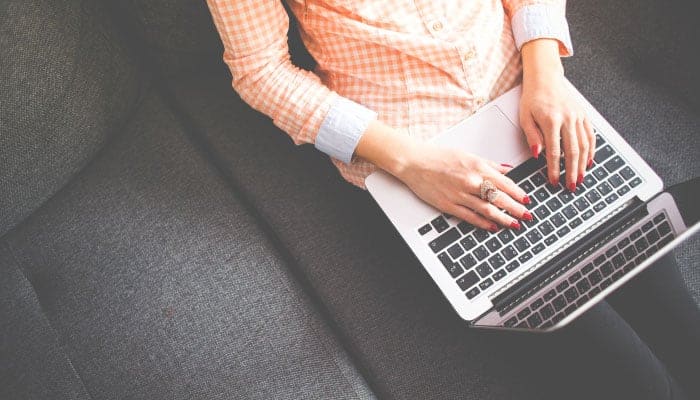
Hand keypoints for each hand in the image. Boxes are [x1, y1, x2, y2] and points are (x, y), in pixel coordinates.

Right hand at [394, 143, 531, 230]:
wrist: (415, 163)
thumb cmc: (438, 157)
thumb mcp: (467, 155)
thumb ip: (489, 164)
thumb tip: (506, 169)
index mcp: (477, 167)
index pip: (505, 183)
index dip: (518, 193)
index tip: (527, 200)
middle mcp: (471, 181)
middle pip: (500, 198)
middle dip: (516, 209)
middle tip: (527, 216)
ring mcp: (460, 195)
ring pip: (488, 209)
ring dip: (504, 218)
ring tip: (515, 224)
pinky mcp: (449, 205)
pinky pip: (470, 217)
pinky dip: (484, 223)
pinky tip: (493, 227)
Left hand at [520, 39, 594, 190]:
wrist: (545, 79)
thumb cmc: (533, 98)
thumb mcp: (525, 117)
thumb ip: (532, 136)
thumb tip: (537, 155)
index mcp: (551, 120)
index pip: (554, 151)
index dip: (554, 169)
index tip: (553, 181)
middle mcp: (568, 118)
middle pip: (572, 151)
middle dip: (572, 171)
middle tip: (571, 186)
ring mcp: (578, 116)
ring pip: (584, 145)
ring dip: (583, 164)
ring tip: (581, 178)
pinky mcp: (584, 115)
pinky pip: (590, 135)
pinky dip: (591, 150)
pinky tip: (589, 161)